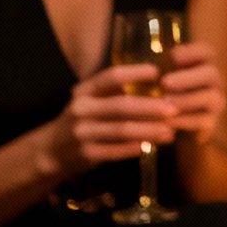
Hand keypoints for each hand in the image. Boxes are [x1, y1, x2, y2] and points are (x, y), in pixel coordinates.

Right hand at [42, 66, 178, 178]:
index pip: (110, 76)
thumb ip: (115, 91)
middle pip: (121, 105)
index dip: (134, 73)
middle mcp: (81, 109)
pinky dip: (133, 148)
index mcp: (85, 91)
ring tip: (170, 131)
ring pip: (121, 130)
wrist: (52, 150)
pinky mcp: (86, 153)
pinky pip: (114, 151)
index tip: (157, 72)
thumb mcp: (92, 100)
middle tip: (174, 108)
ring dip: (148, 131)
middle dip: (150, 107)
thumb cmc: (83, 119)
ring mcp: (82, 132)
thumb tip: (157, 82)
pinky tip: (150, 146)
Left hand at [161, 42, 226, 145]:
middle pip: (211, 73)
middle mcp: (214, 82)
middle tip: (165, 82)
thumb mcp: (163, 80)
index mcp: (203, 66)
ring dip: (186, 99)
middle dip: (187, 78)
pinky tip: (167, 120)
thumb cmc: (166, 95)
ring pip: (210, 97)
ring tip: (165, 102)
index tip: (173, 56)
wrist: (176, 127)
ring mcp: (215, 102)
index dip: (192, 52)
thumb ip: (162, 68)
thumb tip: (162, 57)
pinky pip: (203, 120)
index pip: (206, 52)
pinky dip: (184, 120)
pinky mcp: (211, 122)